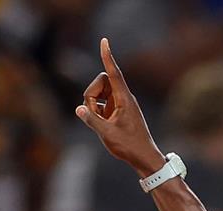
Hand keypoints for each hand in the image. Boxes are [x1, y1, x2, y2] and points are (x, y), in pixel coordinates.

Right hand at [75, 39, 169, 176]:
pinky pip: (101, 103)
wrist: (144, 157)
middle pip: (101, 82)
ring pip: (99, 92)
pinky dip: (96, 111)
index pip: (113, 73)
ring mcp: (120, 103)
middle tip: (92, 114)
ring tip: (100, 123)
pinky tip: (102, 125)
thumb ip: (92, 120)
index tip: (104, 41)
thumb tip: (78, 108)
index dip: (107, 56)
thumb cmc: (129, 146)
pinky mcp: (118, 110)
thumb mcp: (107, 134)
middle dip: (91, 94)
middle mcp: (123, 97)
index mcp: (124, 99)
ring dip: (93, 104)